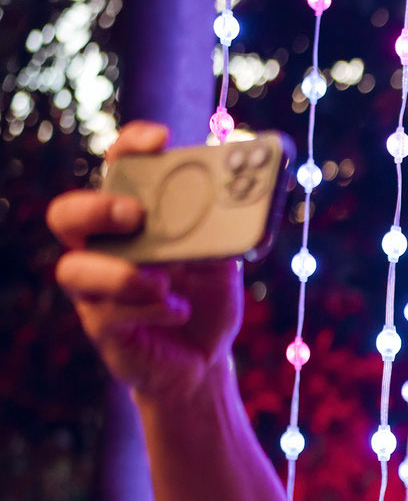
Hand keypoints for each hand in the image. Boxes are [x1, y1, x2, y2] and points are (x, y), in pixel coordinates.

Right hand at [48, 121, 243, 402]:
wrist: (206, 361)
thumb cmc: (205, 301)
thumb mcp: (222, 263)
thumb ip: (225, 231)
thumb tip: (247, 193)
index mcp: (130, 222)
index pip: (116, 171)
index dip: (131, 148)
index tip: (161, 140)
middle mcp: (103, 250)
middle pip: (67, 215)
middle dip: (98, 208)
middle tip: (136, 214)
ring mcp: (96, 290)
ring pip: (75, 269)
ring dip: (122, 272)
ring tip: (162, 280)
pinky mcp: (104, 329)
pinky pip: (108, 314)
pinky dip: (149, 308)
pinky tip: (179, 309)